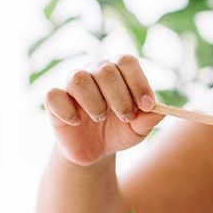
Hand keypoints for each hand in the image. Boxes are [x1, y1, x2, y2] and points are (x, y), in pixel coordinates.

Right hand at [44, 55, 163, 165]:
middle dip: (119, 97)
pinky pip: (54, 95)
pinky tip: (77, 122)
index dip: (138, 82)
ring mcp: (72, 84)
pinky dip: (68, 110)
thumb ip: (149, 119)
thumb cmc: (119, 132)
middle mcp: (94, 71)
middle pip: (106, 70)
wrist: (95, 150)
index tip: (146, 105)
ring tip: (101, 118)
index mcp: (118, 72)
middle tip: (125, 116)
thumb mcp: (138, 130)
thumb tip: (158, 110)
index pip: (127, 62)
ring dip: (95, 102)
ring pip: (79, 79)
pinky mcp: (54, 100)